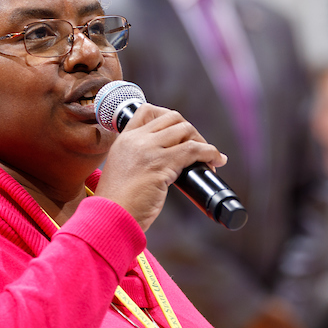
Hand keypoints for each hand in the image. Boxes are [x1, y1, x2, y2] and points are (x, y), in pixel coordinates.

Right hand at [95, 104, 226, 230]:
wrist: (111, 216)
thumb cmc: (118, 202)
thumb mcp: (121, 170)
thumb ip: (136, 159)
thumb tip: (164, 161)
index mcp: (124, 139)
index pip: (147, 110)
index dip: (168, 117)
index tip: (180, 133)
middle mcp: (136, 140)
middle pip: (172, 118)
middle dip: (190, 131)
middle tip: (198, 149)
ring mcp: (149, 150)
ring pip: (185, 130)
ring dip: (202, 143)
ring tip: (209, 159)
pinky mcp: (162, 164)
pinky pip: (194, 150)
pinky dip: (210, 153)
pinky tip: (216, 161)